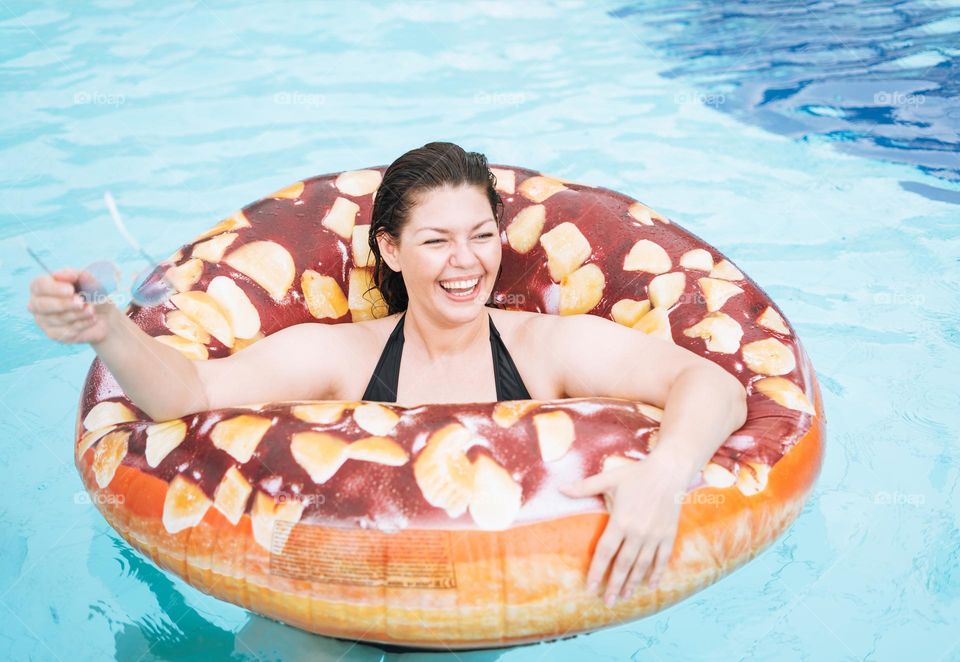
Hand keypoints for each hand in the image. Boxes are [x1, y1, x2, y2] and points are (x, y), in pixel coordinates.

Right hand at [27, 267, 114, 343]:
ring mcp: (44, 320)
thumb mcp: (90, 280)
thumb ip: (79, 275)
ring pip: (57, 319)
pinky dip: (82, 324)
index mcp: (42, 285)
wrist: (104, 314)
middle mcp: (37, 303)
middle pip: (41, 305)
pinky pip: (66, 331)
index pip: (39, 285)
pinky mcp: (54, 334)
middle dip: (63, 304)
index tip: (71, 290)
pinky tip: (92, 319)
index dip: (54, 288)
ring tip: (91, 309)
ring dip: (78, 314)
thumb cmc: (92, 293)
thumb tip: (66, 275)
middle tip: (81, 302)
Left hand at [559, 456, 686, 606]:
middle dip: (614, 585)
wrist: (669, 471)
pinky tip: (651, 586)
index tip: (590, 587)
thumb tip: (560, 489)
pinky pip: (662, 559)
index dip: (597, 571)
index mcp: (621, 520)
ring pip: (642, 566)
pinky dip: (656, 574)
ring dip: (633, 583)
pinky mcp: (668, 535)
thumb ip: (585, 487)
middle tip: (607, 602)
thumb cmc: (636, 474)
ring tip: (624, 597)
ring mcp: (655, 535)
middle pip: (623, 565)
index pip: (605, 552)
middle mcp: (638, 532)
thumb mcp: (609, 479)